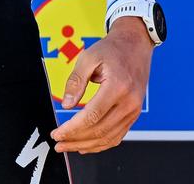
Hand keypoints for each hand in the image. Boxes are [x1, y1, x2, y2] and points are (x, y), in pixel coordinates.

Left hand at [50, 15, 153, 153]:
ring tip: (68, 146)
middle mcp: (129, 102)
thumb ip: (76, 81)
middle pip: (100, 131)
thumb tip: (67, 105)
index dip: (72, 129)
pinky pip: (117, 135)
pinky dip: (101, 144)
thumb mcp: (88, 57)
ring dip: (87, 145)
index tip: (57, 134)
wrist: (136, 46)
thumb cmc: (112, 50)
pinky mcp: (134, 114)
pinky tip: (87, 145)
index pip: (92, 116)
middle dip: (76, 140)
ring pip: (109, 137)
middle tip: (58, 143)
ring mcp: (134, 110)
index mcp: (118, 86)